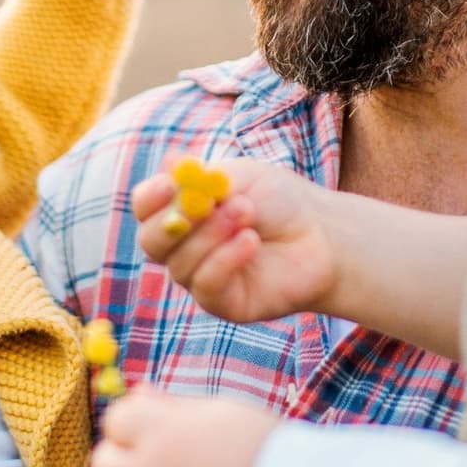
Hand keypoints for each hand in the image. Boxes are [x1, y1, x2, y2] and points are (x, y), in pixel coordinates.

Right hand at [132, 158, 341, 326]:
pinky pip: (206, 285)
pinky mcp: (222, 302)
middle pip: (150, 241)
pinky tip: (250, 241)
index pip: (145, 207)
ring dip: (212, 234)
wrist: (321, 235)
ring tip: (248, 212)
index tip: (171, 184)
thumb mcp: (242, 177)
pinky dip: (225, 259)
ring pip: (180, 264)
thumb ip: (205, 177)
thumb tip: (171, 163)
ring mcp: (199, 277)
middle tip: (207, 203)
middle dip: (177, 221)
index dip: (151, 197)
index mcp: (180, 211)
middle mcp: (182, 247)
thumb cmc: (279, 201)